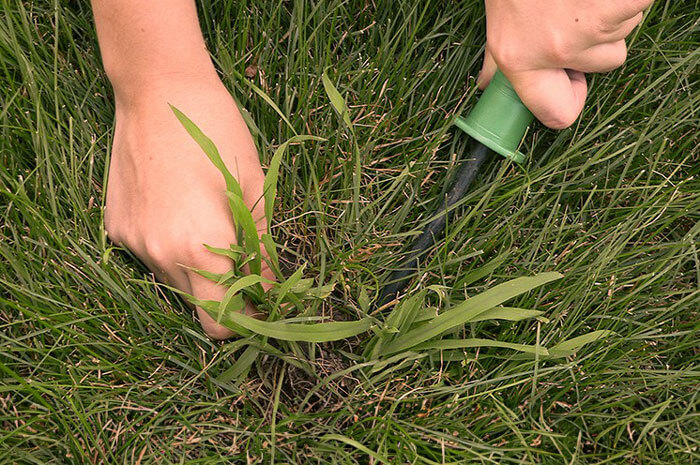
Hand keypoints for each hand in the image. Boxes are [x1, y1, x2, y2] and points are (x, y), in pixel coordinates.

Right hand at [104, 76, 272, 338]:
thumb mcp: (253, 189)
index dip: (247, 321)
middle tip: (245, 265)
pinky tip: (178, 209)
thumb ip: (262, 249)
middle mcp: (160, 255)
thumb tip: (272, 288)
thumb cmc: (217, 133)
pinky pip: (150, 255)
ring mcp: (132, 242)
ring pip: (173, 281)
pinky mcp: (115, 227)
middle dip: (225, 296)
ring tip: (210, 225)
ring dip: (198, 269)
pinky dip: (170, 247)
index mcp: (200, 249)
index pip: (221, 323)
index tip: (263, 305)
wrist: (157, 89)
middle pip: (197, 306)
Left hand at [479, 0, 651, 128]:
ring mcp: (592, 27)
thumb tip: (487, 84)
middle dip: (595, 42)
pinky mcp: (622, 4)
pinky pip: (636, 9)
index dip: (568, 101)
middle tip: (575, 11)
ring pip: (622, 33)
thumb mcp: (498, 17)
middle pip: (602, 65)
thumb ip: (496, 56)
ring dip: (610, 13)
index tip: (568, 85)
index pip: (557, 115)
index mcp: (518, 57)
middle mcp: (555, 50)